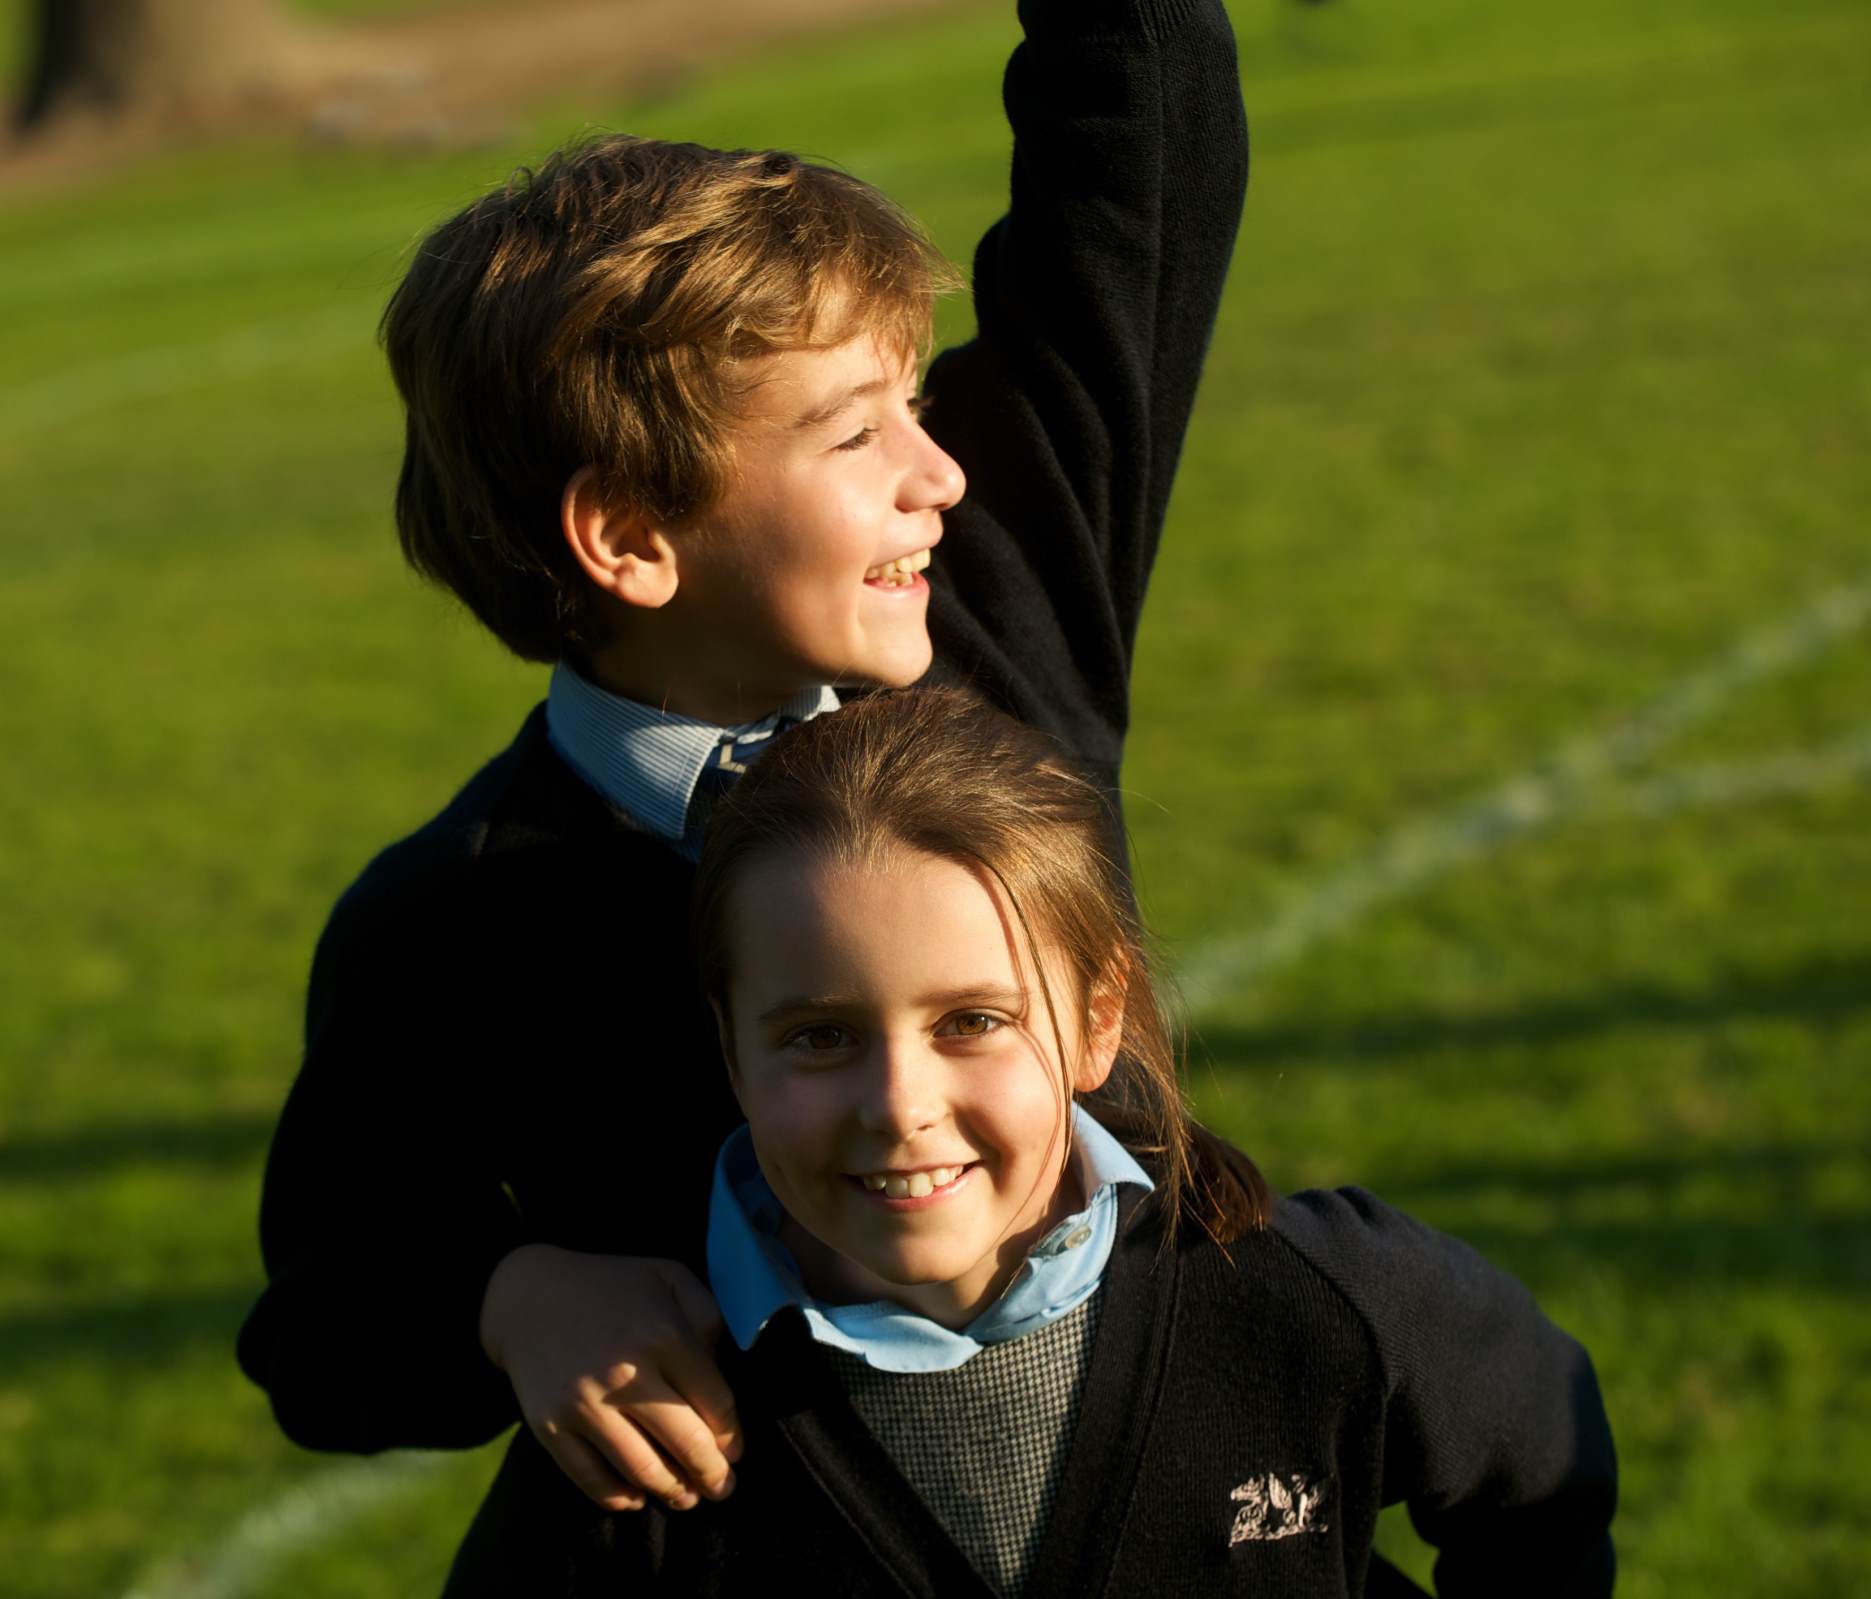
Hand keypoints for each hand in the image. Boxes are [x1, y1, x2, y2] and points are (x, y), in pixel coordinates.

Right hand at [480, 1245, 740, 1511]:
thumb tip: (726, 1373)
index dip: (731, 1435)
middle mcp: (624, 1374)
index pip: (715, 1402)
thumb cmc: (613, 1287)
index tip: (735, 1451)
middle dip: (713, 1475)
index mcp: (662, 1334)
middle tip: (723, 1488)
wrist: (529, 1296)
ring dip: (674, 1493)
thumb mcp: (669, 1278)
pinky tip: (639, 1496)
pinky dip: (621, 1498)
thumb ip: (708, 1317)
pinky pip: (592, 1480)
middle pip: (686, 1444)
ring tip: (687, 1498)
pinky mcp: (550, 1427)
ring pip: (643, 1470)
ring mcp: (584, 1404)